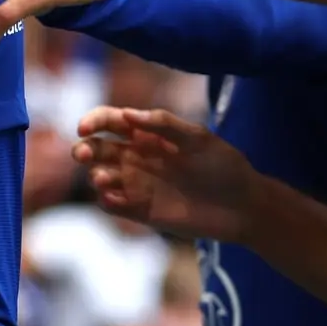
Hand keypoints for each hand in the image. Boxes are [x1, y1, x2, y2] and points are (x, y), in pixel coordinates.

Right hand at [72, 107, 258, 242]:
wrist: (243, 206)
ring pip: (101, 177)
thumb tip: (126, 113)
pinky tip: (114, 199)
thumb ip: (164, 124)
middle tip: (83, 154)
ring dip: (95, 176)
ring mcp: (138, 185)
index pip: (111, 122)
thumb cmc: (224, 166)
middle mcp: (138, 158)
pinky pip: (114, 206)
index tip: (85, 127)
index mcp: (149, 134)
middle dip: (84, 149)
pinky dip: (107, 201)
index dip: (93, 121)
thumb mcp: (198, 138)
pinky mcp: (142, 211)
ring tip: (104, 179)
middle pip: (97, 149)